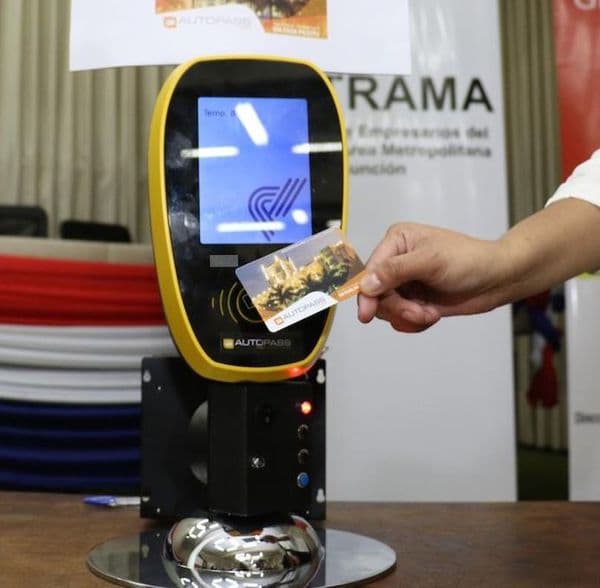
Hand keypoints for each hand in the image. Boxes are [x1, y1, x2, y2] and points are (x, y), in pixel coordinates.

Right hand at [357, 223, 506, 331]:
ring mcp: (405, 282)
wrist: (496, 280)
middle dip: (398, 308)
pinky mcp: (413, 299)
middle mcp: (396, 261)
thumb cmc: (469, 261)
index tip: (366, 315)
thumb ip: (395, 271)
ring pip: (388, 309)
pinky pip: (400, 318)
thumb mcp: (430, 261)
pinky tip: (431, 315)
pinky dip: (414, 322)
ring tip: (429, 313)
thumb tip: (366, 284)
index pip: (370, 271)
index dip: (367, 294)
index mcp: (397, 241)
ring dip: (408, 316)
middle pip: (376, 294)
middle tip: (418, 312)